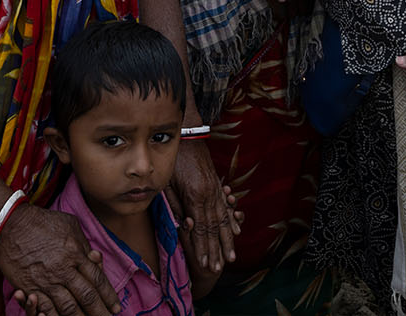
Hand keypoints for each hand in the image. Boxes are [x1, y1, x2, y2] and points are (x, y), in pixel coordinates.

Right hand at [0, 203, 118, 315]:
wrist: (9, 225)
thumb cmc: (42, 222)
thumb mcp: (69, 225)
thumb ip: (83, 244)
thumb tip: (94, 258)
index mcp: (75, 253)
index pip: (97, 279)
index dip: (108, 295)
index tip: (116, 306)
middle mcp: (63, 269)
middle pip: (86, 296)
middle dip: (100, 311)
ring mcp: (46, 281)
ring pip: (68, 307)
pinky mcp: (30, 288)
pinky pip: (46, 309)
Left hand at [169, 139, 240, 274]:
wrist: (189, 137)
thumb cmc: (174, 160)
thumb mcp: (168, 183)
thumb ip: (174, 205)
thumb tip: (179, 226)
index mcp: (195, 197)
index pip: (199, 230)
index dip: (202, 248)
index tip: (205, 265)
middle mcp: (209, 196)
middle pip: (214, 229)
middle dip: (217, 250)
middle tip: (219, 269)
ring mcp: (216, 191)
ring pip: (224, 220)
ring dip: (228, 240)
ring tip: (232, 256)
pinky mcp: (217, 186)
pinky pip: (226, 207)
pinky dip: (232, 220)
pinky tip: (237, 230)